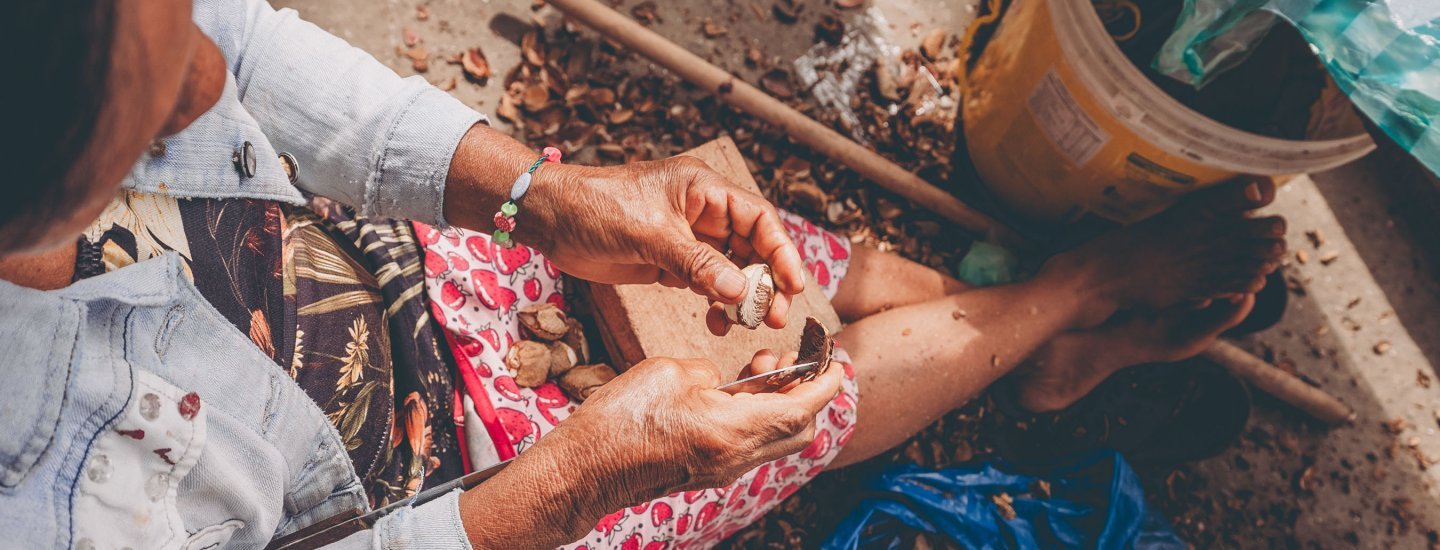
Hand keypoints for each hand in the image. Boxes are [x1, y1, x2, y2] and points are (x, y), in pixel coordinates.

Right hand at [463, 351, 839, 544]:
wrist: (584, 470)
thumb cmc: (619, 419)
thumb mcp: (670, 372)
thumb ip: (710, 372)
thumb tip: (721, 380)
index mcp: (734, 430)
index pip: (803, 408)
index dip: (826, 382)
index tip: (836, 359)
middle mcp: (737, 457)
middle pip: (800, 429)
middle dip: (808, 393)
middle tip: (794, 359)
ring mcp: (723, 469)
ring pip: (776, 439)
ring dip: (781, 403)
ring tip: (761, 367)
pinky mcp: (707, 471)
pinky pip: (750, 444)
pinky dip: (758, 416)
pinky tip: (736, 390)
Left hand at [524, 156, 805, 330]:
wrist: (551, 218)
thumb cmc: (597, 208)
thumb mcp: (650, 235)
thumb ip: (697, 264)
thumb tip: (739, 291)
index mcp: (704, 189)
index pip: (759, 218)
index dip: (782, 251)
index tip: (794, 285)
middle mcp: (702, 212)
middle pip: (752, 247)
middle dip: (765, 281)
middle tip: (772, 316)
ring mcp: (688, 239)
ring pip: (732, 270)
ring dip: (741, 298)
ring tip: (746, 324)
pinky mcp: (671, 262)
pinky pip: (707, 285)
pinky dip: (715, 304)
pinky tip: (716, 323)